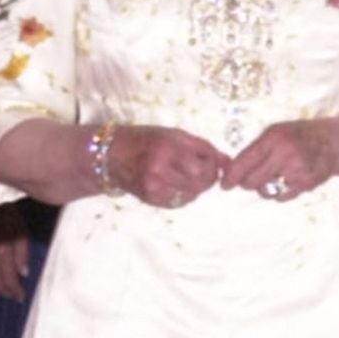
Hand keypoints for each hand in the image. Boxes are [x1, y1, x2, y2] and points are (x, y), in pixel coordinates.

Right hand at [0, 205, 31, 297]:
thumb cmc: (5, 216)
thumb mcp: (21, 232)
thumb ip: (23, 255)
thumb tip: (24, 274)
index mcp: (1, 254)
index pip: (9, 280)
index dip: (15, 291)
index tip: (21, 297)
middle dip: (5, 293)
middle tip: (13, 297)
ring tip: (3, 292)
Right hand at [108, 124, 232, 207]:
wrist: (111, 155)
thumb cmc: (145, 139)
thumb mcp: (174, 135)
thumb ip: (202, 147)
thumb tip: (227, 162)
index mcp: (167, 149)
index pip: (204, 165)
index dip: (212, 164)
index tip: (209, 159)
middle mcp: (160, 170)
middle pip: (200, 183)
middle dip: (207, 177)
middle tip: (201, 168)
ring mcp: (155, 188)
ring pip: (192, 194)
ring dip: (197, 186)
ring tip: (186, 174)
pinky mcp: (152, 200)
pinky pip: (180, 202)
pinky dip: (184, 194)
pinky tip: (176, 182)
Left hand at [220, 117, 338, 199]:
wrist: (333, 142)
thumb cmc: (300, 135)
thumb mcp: (277, 132)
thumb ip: (256, 149)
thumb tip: (231, 169)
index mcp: (273, 138)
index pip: (245, 161)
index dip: (231, 176)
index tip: (225, 185)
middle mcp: (284, 154)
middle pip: (252, 181)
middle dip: (246, 183)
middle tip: (248, 181)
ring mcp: (296, 170)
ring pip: (266, 191)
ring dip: (264, 188)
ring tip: (274, 177)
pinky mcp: (305, 184)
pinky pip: (281, 197)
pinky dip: (279, 193)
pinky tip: (287, 181)